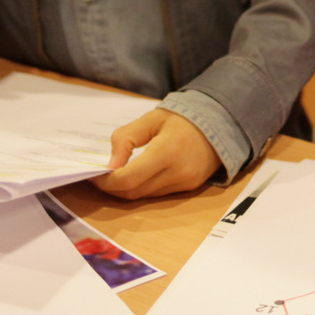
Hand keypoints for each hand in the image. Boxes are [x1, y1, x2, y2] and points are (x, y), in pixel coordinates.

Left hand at [92, 108, 222, 199]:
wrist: (221, 123)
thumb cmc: (183, 118)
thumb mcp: (151, 119)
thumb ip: (126, 139)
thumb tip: (109, 165)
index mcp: (167, 152)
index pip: (128, 179)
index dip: (106, 181)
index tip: (93, 175)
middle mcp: (177, 173)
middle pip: (133, 192)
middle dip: (111, 188)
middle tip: (98, 178)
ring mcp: (185, 183)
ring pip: (144, 196)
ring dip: (126, 190)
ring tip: (114, 177)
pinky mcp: (189, 188)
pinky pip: (157, 194)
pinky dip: (142, 188)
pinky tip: (135, 177)